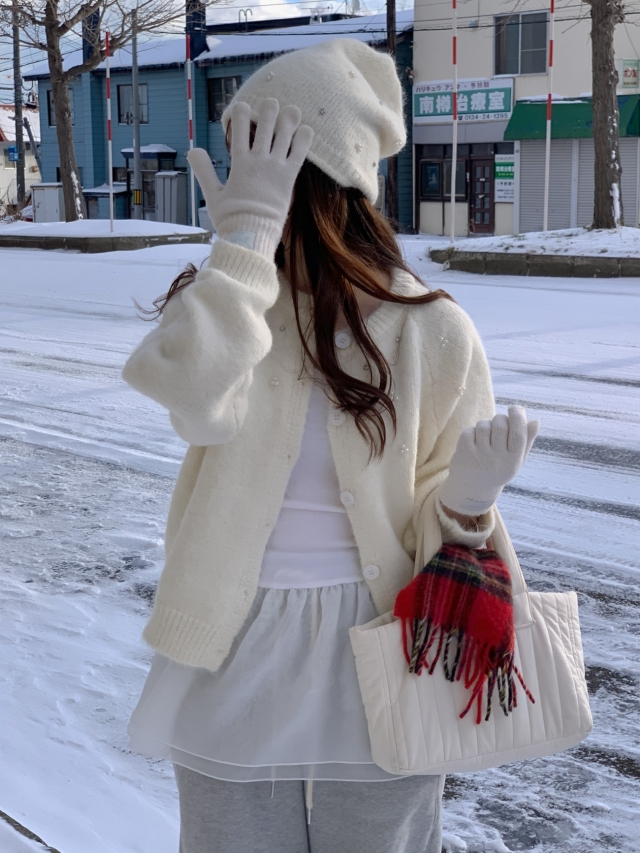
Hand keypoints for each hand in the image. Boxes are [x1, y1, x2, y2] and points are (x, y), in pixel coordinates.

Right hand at [187, 99, 313, 258]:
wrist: (251, 236)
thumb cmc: (231, 219)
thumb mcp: (212, 195)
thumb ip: (203, 171)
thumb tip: (192, 150)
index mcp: (239, 163)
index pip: (240, 128)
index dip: (241, 112)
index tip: (243, 107)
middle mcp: (258, 161)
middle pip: (265, 125)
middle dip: (268, 110)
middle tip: (271, 103)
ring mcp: (275, 169)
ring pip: (284, 134)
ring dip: (288, 119)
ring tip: (292, 109)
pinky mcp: (289, 179)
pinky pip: (300, 154)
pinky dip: (304, 140)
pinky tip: (306, 129)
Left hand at [439, 406, 539, 515]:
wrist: (472, 489)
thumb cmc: (498, 468)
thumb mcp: (516, 459)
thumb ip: (526, 440)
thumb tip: (536, 421)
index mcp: (513, 460)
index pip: (518, 433)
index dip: (518, 416)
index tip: (515, 408)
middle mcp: (497, 460)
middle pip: (500, 425)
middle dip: (500, 419)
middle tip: (498, 423)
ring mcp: (480, 457)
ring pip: (484, 426)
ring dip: (485, 424)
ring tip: (485, 434)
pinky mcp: (464, 453)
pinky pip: (469, 431)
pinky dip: (471, 432)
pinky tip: (473, 442)